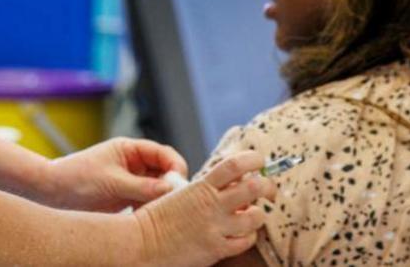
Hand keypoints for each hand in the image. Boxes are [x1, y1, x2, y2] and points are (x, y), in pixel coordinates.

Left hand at [41, 137, 188, 211]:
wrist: (50, 193)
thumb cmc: (76, 178)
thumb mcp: (112, 182)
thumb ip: (142, 186)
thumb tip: (171, 188)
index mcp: (130, 149)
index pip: (164, 154)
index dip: (175, 168)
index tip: (178, 184)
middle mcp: (134, 163)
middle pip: (165, 173)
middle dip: (171, 187)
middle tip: (173, 203)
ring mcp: (131, 181)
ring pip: (158, 190)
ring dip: (161, 201)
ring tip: (159, 214)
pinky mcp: (126, 199)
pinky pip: (147, 204)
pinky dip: (151, 211)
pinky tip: (148, 221)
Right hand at [134, 150, 275, 265]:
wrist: (142, 243)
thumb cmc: (159, 218)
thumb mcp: (180, 194)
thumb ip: (205, 188)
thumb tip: (233, 181)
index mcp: (200, 186)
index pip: (234, 164)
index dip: (253, 159)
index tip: (259, 161)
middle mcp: (211, 205)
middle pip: (254, 187)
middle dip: (267, 187)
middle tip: (267, 190)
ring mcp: (215, 227)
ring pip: (256, 216)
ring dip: (259, 214)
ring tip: (252, 215)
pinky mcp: (216, 248)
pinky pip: (246, 241)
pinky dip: (249, 236)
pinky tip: (242, 233)